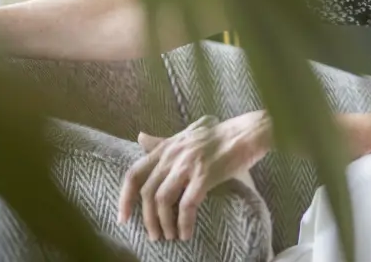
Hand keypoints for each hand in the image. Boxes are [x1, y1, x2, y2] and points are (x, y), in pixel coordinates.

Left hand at [117, 112, 270, 241]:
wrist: (246, 134)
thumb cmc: (218, 137)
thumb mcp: (185, 136)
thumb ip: (162, 142)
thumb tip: (140, 138)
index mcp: (165, 148)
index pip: (134, 174)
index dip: (125, 198)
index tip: (123, 218)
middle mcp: (172, 155)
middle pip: (147, 192)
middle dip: (147, 219)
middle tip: (154, 236)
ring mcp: (187, 165)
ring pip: (162, 200)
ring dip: (164, 223)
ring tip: (170, 237)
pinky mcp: (205, 175)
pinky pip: (187, 205)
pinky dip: (184, 223)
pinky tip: (186, 233)